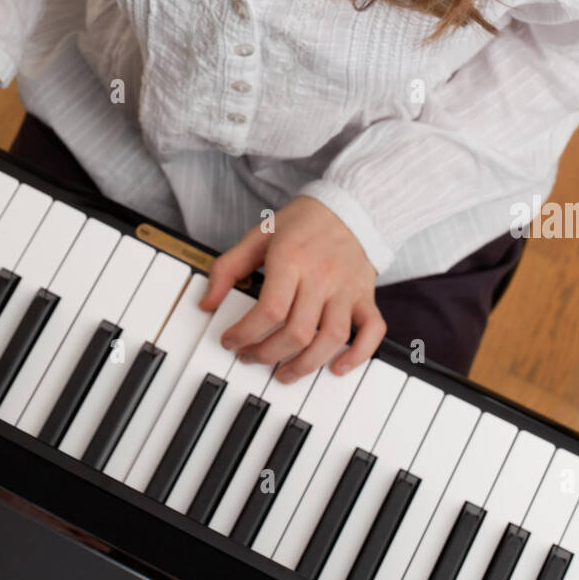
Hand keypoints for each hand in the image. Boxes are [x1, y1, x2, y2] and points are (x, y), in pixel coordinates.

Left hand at [199, 195, 386, 381]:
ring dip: (306, 364)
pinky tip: (338, 368)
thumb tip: (206, 304)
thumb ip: (227, 268)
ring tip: (285, 373)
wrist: (349, 206)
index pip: (269, 310)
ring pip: (331, 338)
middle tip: (250, 357)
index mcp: (291, 259)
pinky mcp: (366, 295)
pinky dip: (358, 354)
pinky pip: (372, 331)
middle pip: (297, 332)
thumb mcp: (258, 236)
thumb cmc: (302, 223)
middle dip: (267, 354)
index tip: (230, 341)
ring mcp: (347, 288)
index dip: (244, 333)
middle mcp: (321, 276)